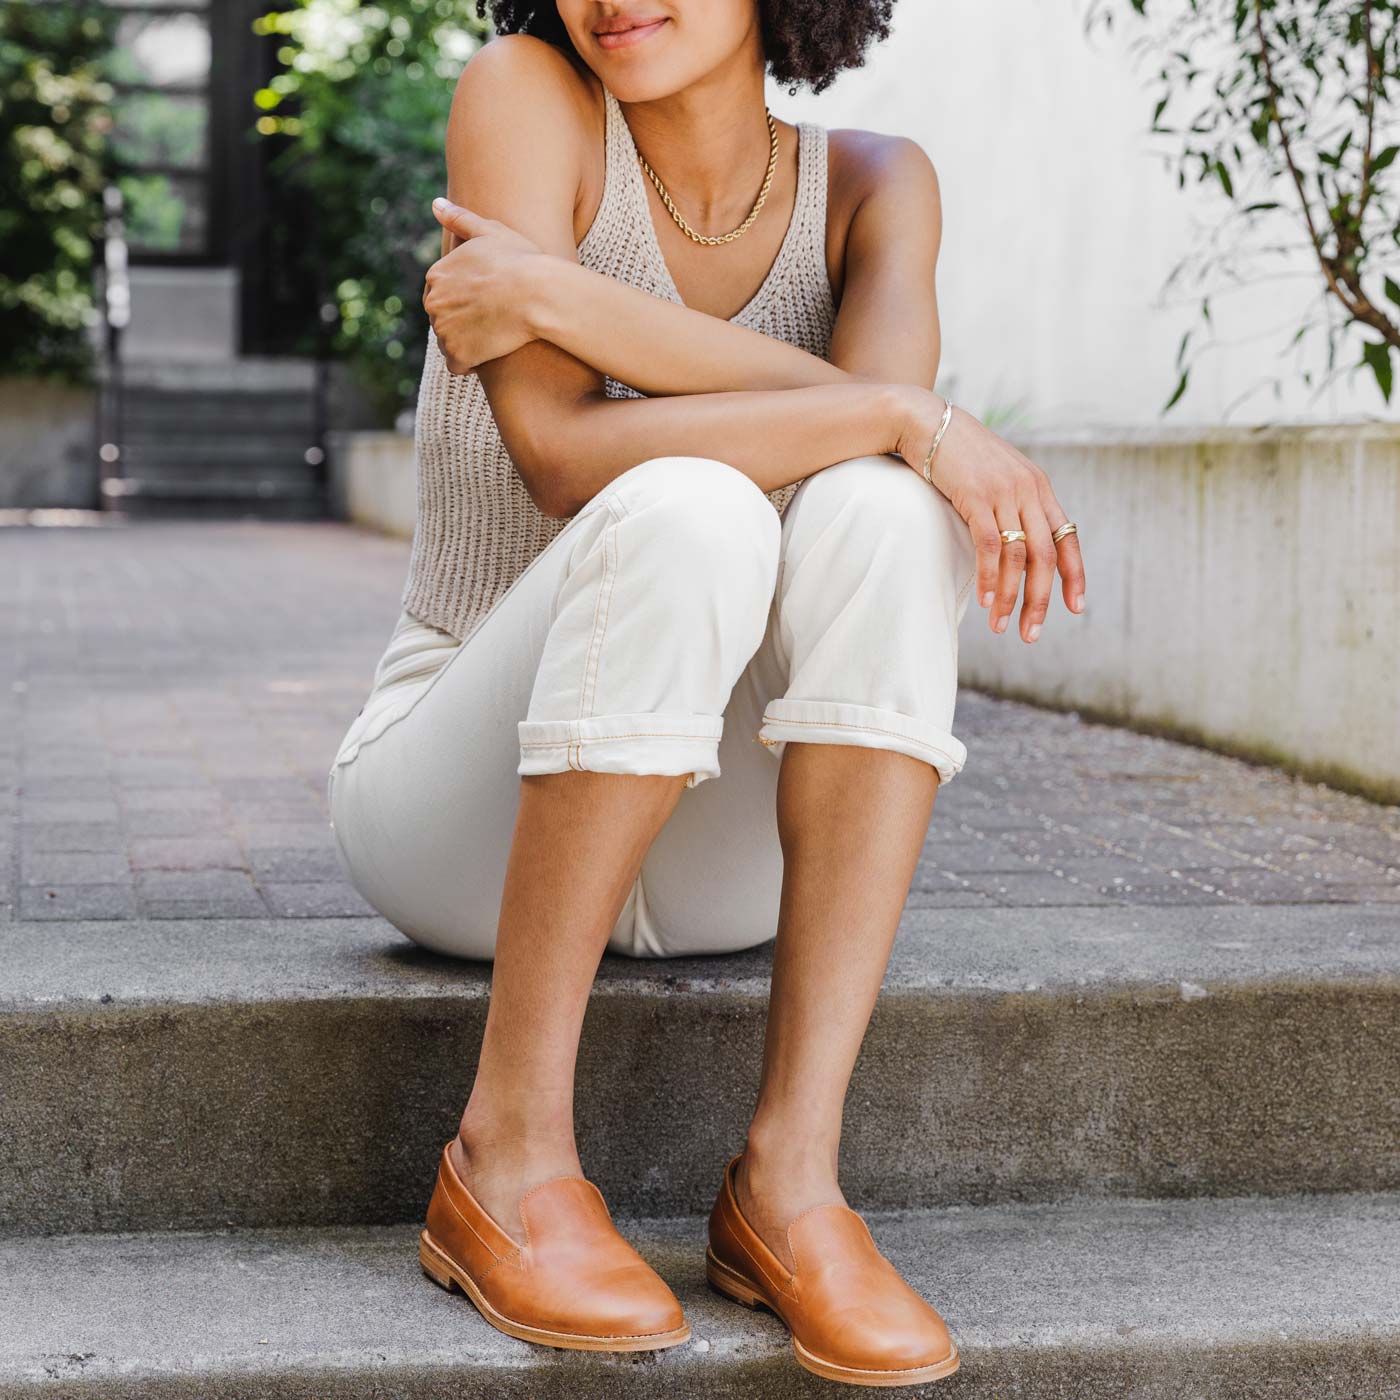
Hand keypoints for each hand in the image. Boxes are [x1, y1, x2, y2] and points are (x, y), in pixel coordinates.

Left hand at [423, 198, 548, 373]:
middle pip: (443, 319)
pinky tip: (490, 354)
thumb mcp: (491, 231)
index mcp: (436, 274)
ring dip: (468, 343)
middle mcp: (432, 302)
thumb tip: (434, 204)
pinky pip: (458, 366)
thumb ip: (460, 220)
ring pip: (450, 343)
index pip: (441, 294)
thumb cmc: (521, 260)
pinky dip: (471, 364)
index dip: (464, 300)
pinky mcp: (459, 355)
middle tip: (493, 320)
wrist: (538, 294)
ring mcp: (444, 330)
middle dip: (462, 322)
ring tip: (495, 335)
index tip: (486, 301)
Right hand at [894, 388, 1085, 641]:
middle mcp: (1029, 490)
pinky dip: (991, 576)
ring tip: (1002, 626)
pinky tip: (987, 599)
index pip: (1068, 539)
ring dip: (1012, 596)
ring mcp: (1004, 492)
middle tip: (1030, 634)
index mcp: (1039, 488)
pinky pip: (990, 545)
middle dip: (1040, 600)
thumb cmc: (957, 454)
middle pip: (1046, 556)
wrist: (927, 422)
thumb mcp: (995, 476)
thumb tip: (1012, 541)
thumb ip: (1011, 503)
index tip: (1075, 609)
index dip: (1074, 576)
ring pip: (1019, 556)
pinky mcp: (977, 496)